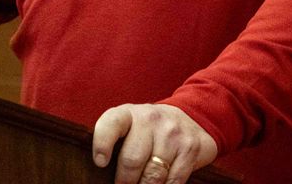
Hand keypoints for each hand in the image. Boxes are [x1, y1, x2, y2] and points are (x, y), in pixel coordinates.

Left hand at [92, 103, 217, 183]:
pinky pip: (173, 181)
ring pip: (153, 175)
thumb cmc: (149, 128)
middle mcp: (150, 119)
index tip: (100, 162)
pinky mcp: (189, 148)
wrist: (191, 117)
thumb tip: (103, 172)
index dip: (102, 144)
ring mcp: (172, 133)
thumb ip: (116, 141)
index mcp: (129, 113)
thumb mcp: (130, 125)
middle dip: (125, 181)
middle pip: (132, 160)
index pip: (111, 123)